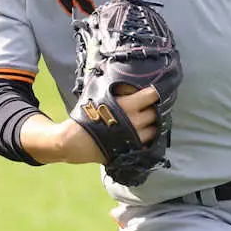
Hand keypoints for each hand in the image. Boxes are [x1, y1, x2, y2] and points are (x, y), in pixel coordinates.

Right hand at [21, 86, 158, 164]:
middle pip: (154, 113)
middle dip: (152, 109)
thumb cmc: (86, 114)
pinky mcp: (130, 150)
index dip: (155, 93)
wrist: (74, 140)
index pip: (151, 96)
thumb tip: (132, 80)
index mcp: (127, 105)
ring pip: (153, 130)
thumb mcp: (100, 94)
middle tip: (148, 107)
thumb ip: (118, 89)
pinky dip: (146, 138)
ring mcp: (133, 138)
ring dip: (151, 125)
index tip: (155, 92)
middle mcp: (133, 122)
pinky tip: (141, 133)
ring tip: (145, 121)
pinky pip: (146, 144)